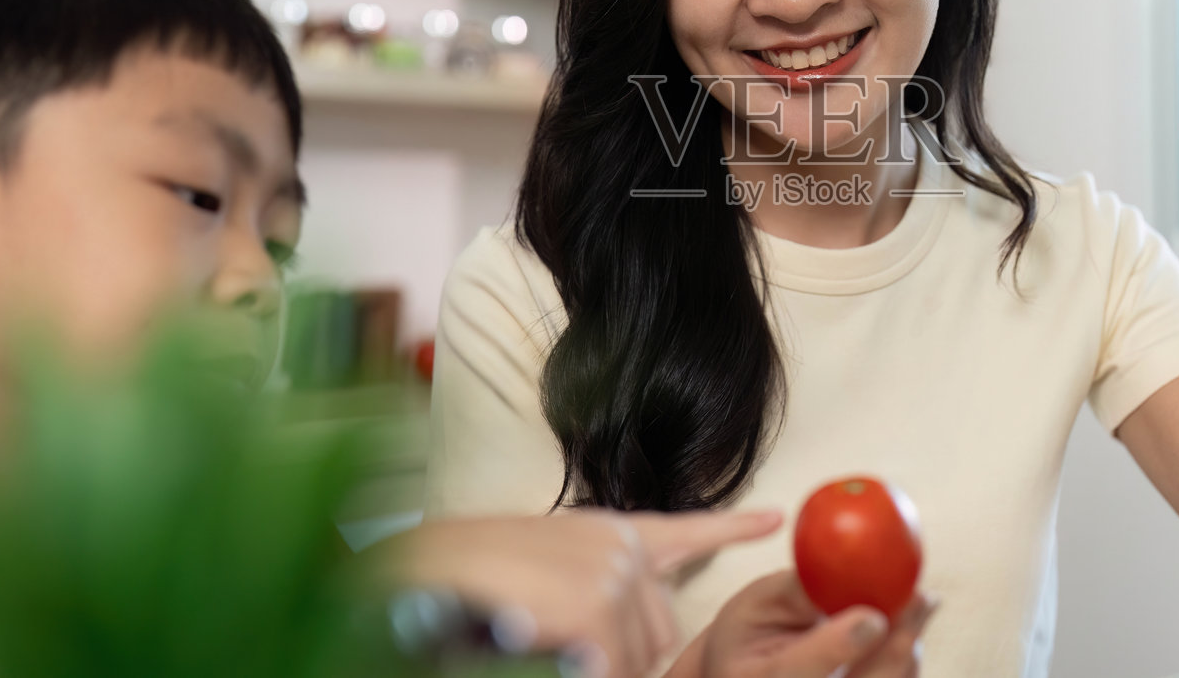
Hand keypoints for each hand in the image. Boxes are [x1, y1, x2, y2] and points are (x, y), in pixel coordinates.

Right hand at [378, 508, 782, 677]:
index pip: (684, 532)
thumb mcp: (542, 580)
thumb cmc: (463, 588)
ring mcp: (610, 571)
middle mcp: (617, 546)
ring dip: (596, 670)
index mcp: (606, 534)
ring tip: (537, 644)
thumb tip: (621, 640)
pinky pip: (610, 666)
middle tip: (563, 655)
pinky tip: (545, 652)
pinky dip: (584, 672)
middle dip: (623, 661)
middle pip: (658, 634)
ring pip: (635, 659)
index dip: (729, 530)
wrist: (408, 577)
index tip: (770, 518)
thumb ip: (594, 592)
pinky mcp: (593, 602)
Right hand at [675, 570, 936, 677]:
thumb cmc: (751, 631)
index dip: (836, 647)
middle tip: (920, 600)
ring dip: (908, 649)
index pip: (794, 671)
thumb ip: (796, 590)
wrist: (750, 667)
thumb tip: (843, 567)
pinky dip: (907, 657)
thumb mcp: (757, 602)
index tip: (871, 618)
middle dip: (894, 648)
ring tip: (921, 602)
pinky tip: (912, 621)